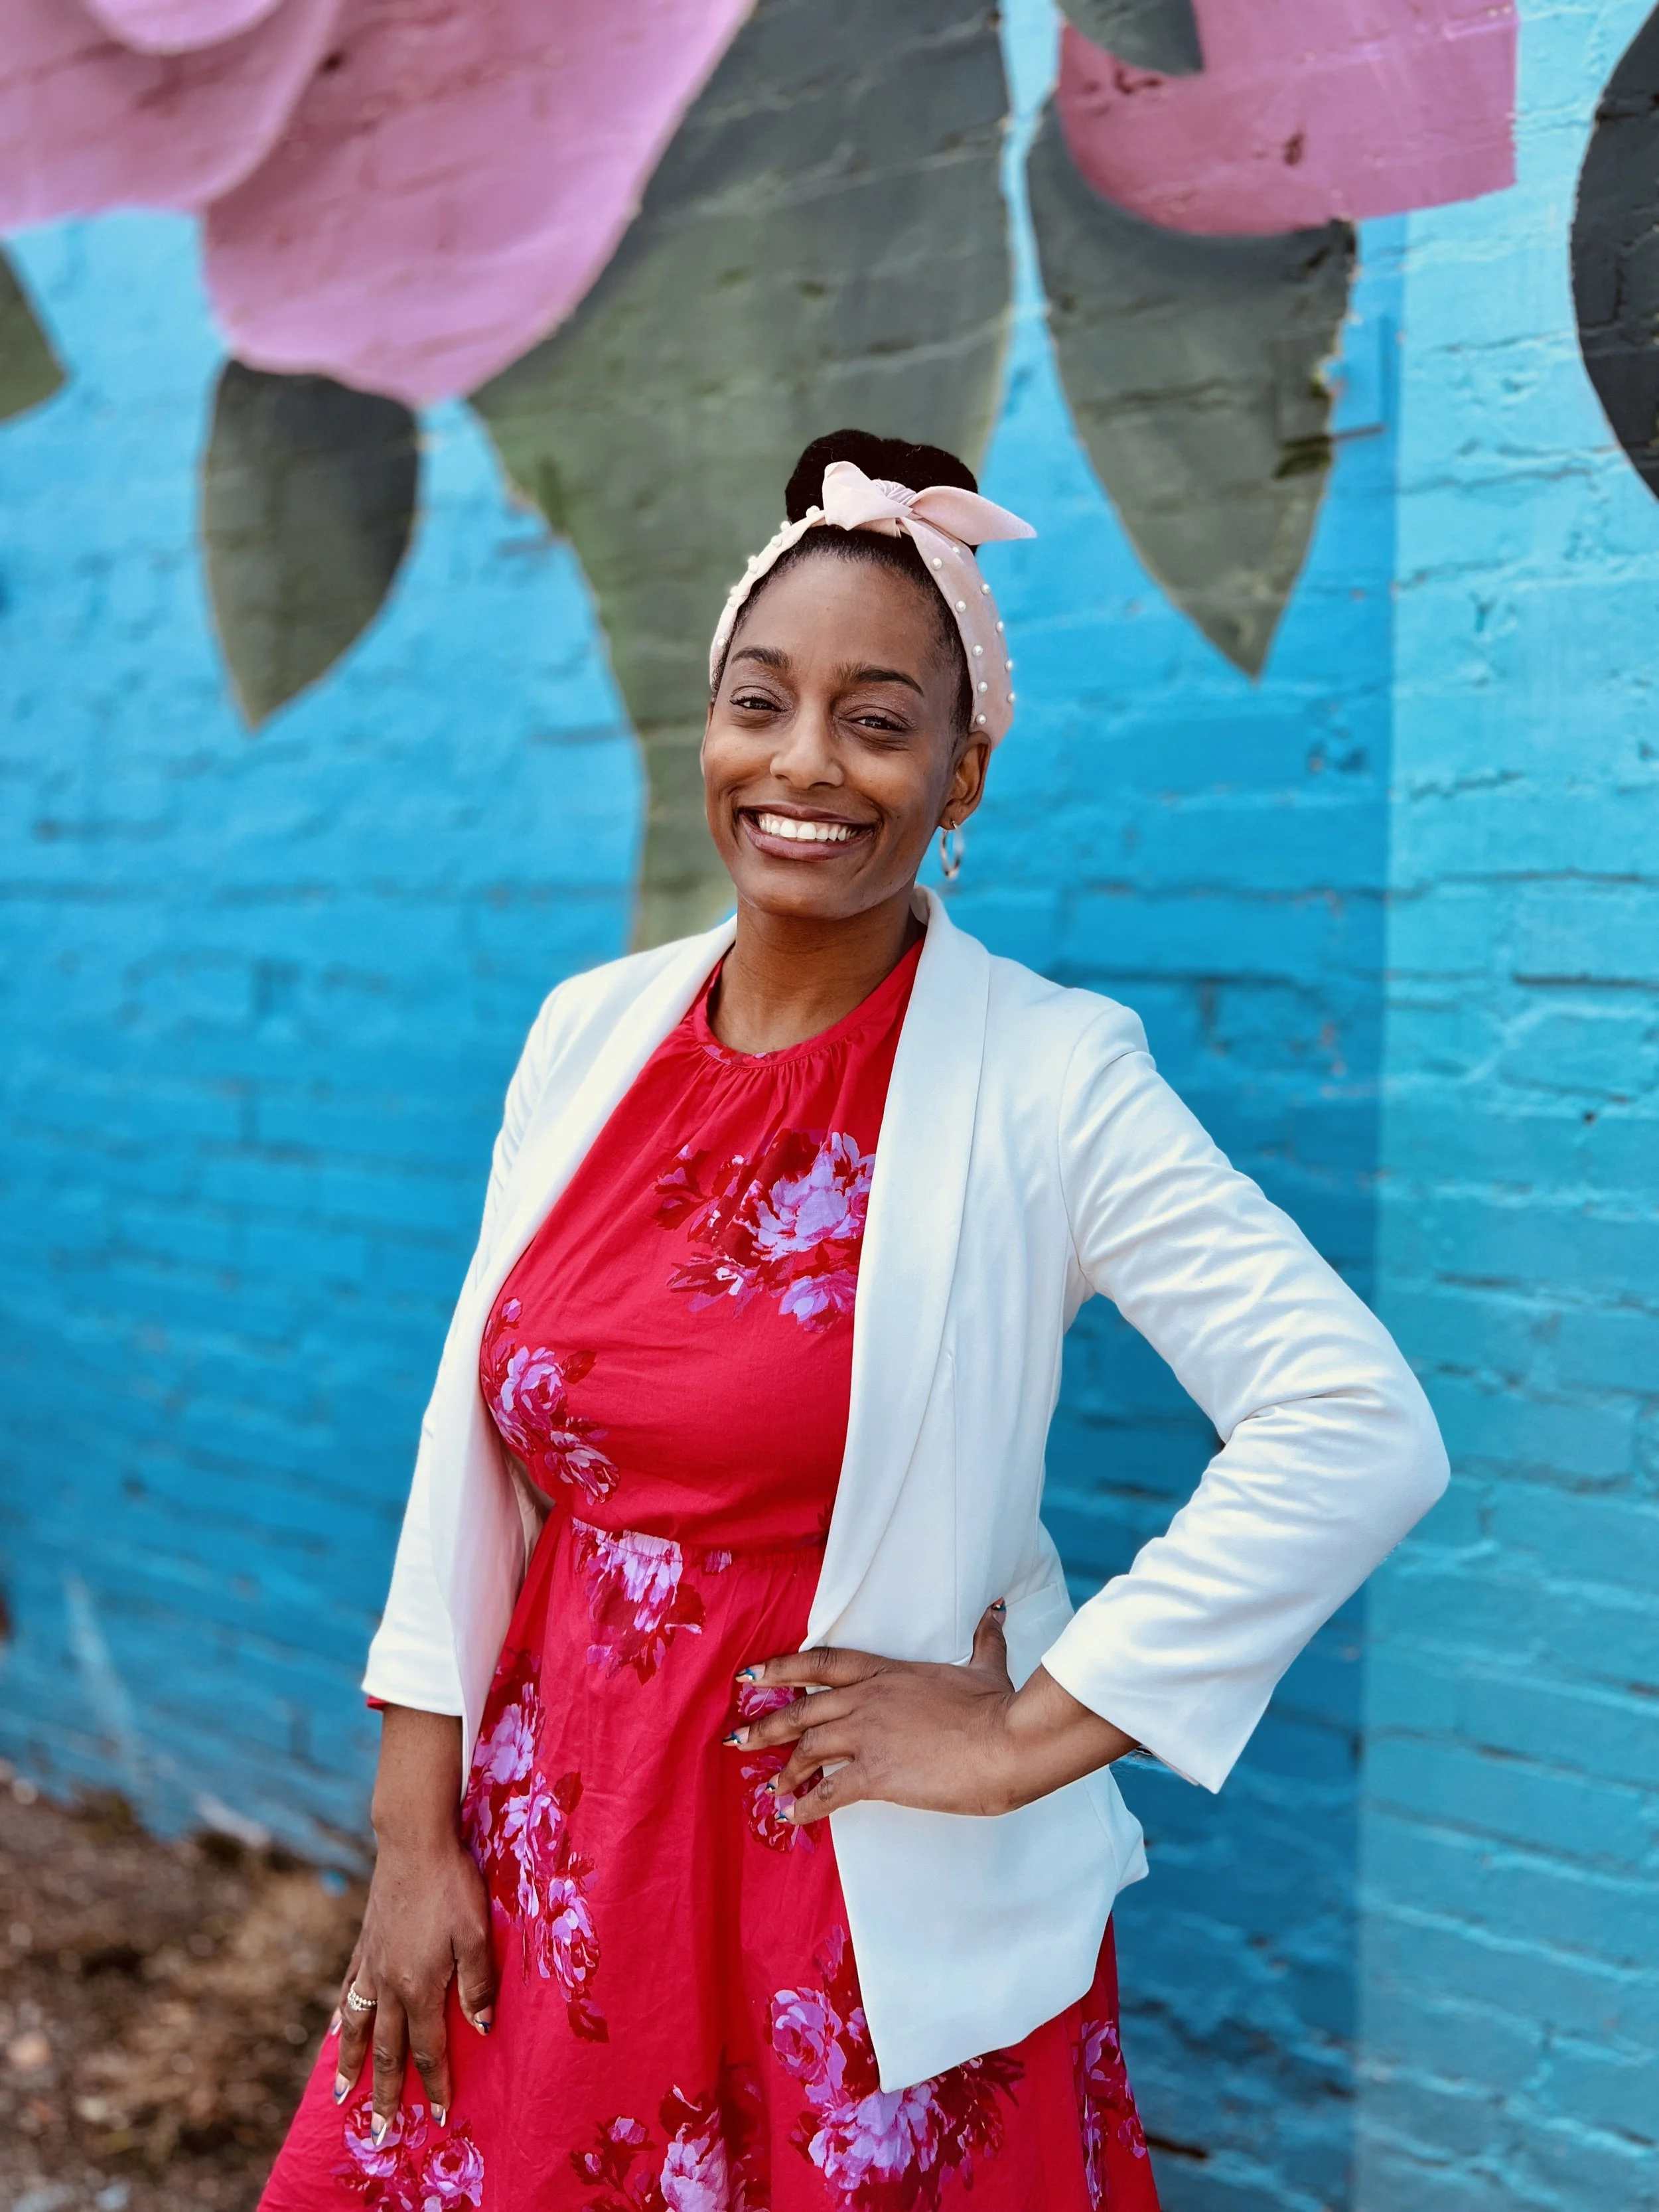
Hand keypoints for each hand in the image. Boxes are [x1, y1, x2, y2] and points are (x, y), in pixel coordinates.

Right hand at [333, 1708, 495, 2141]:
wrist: (413, 1841)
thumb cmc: (452, 1885)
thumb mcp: (477, 1933)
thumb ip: (478, 1982)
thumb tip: (482, 2028)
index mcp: (419, 1985)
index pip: (428, 2048)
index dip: (436, 2083)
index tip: (440, 2115)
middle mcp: (389, 1983)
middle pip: (387, 2049)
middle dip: (386, 2093)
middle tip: (379, 2130)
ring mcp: (371, 1964)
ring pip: (358, 2025)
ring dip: (350, 2063)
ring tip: (340, 2094)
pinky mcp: (364, 1943)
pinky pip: (348, 1990)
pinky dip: (340, 2015)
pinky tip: (331, 2030)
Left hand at [727, 1602, 1137, 1822]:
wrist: (1007, 1742)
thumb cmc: (998, 1706)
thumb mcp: (986, 1666)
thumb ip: (985, 1639)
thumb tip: (995, 1611)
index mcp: (887, 1672)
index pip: (822, 1663)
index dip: (782, 1667)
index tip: (751, 1673)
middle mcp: (867, 1700)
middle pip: (802, 1709)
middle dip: (767, 1725)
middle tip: (738, 1739)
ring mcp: (867, 1736)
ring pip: (808, 1748)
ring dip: (785, 1770)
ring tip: (770, 1787)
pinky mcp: (875, 1774)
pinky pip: (827, 1793)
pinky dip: (805, 1806)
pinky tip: (792, 1818)